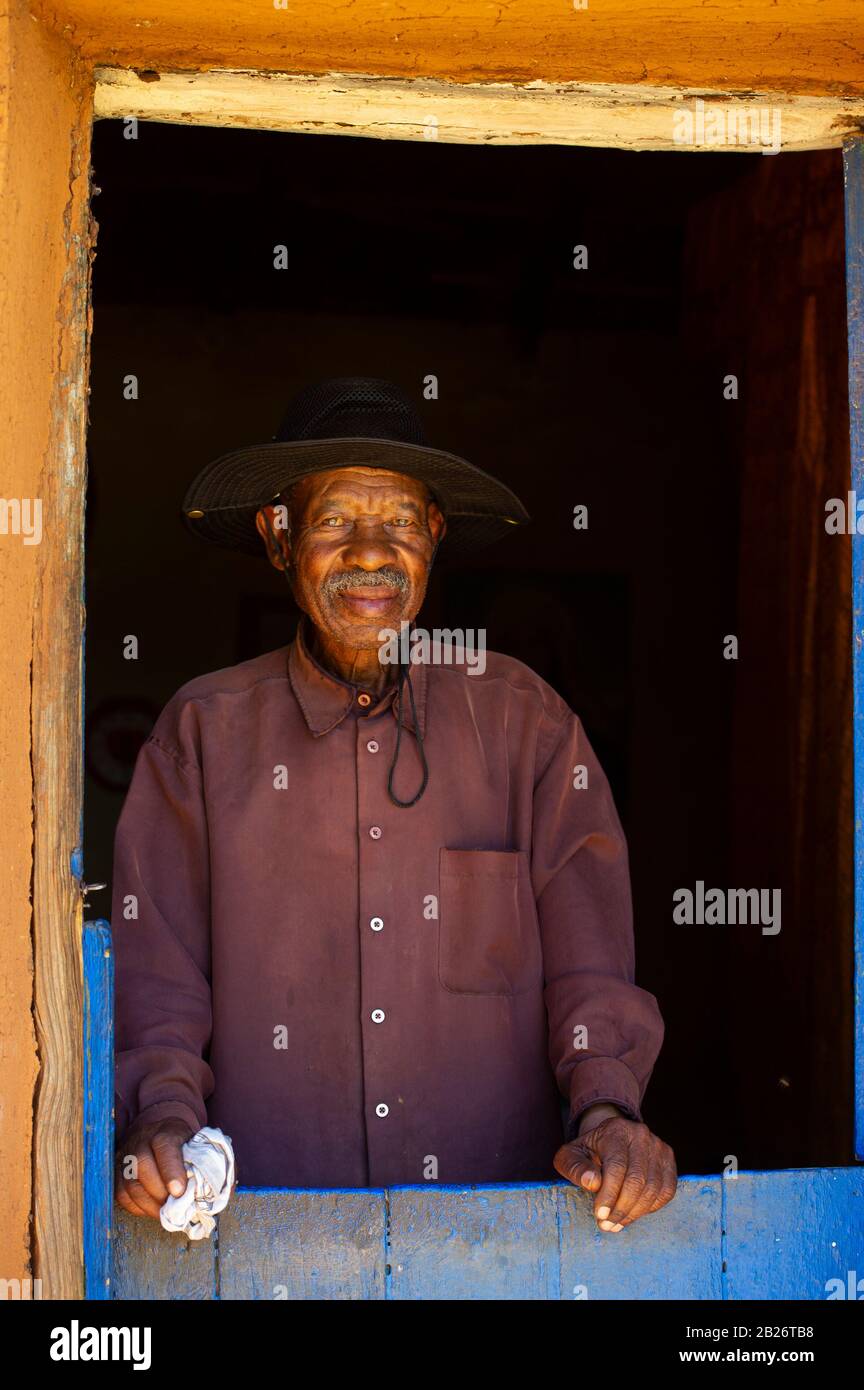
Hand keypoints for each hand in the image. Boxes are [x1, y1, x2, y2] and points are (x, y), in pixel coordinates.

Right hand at [114, 1116, 194, 1219]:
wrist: (157, 1133)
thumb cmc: (180, 1144)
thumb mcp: (193, 1144)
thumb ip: (198, 1162)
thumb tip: (202, 1189)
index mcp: (165, 1130)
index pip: (165, 1146)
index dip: (171, 1170)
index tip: (179, 1192)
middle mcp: (140, 1140)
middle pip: (142, 1165)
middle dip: (159, 1191)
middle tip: (173, 1207)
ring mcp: (125, 1155)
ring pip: (129, 1183)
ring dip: (148, 1204)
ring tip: (164, 1212)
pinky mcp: (115, 1172)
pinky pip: (120, 1195)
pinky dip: (136, 1207)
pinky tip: (151, 1209)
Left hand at [553, 1108, 676, 1232]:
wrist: (608, 1141)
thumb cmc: (587, 1153)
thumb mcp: (570, 1156)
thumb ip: (575, 1168)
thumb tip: (592, 1183)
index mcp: (615, 1130)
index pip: (616, 1167)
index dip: (609, 1194)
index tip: (600, 1215)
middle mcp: (640, 1135)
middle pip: (637, 1180)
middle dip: (621, 1208)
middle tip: (607, 1225)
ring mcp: (658, 1147)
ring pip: (653, 1188)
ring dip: (635, 1212)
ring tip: (616, 1224)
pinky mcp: (669, 1161)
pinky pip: (666, 1191)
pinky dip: (650, 1208)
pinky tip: (633, 1213)